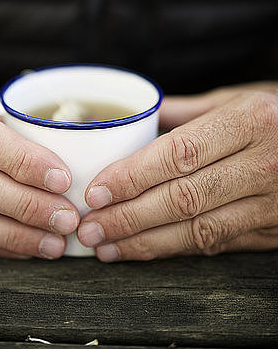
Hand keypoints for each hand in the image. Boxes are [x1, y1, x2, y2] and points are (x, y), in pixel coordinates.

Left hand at [77, 83, 277, 260]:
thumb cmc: (276, 117)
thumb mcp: (238, 99)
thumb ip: (185, 110)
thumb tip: (135, 116)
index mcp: (250, 121)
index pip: (180, 154)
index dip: (134, 176)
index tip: (97, 190)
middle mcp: (263, 164)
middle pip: (183, 198)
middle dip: (129, 217)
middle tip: (90, 227)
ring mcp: (272, 203)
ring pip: (198, 230)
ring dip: (145, 242)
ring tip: (106, 246)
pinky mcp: (272, 232)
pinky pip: (216, 243)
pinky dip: (174, 249)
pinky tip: (143, 249)